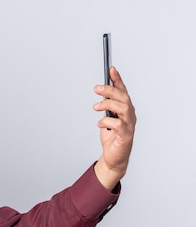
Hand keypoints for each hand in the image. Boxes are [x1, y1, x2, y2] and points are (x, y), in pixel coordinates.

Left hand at [92, 66, 135, 189]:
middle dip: (110, 90)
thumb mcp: (107, 117)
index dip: (117, 79)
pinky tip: (99, 123)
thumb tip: (100, 90)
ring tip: (95, 106)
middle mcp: (130, 115)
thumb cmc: (112, 137)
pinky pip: (118, 125)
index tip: (111, 69)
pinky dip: (107, 122)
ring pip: (123, 108)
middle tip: (96, 88)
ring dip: (108, 104)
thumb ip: (106, 106)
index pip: (123, 91)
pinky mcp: (125, 136)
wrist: (114, 158)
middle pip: (123, 97)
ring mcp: (129, 125)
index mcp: (125, 109)